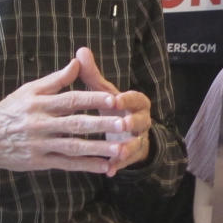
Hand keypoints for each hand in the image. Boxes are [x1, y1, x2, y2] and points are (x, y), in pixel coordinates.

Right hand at [0, 48, 151, 175]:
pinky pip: (67, 164)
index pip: (70, 100)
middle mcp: (40, 124)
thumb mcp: (28, 91)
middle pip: (76, 124)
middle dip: (102, 124)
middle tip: (125, 123)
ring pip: (74, 147)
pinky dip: (86, 166)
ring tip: (121, 149)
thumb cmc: (10, 111)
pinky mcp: (40, 162)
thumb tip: (77, 62)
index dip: (93, 98)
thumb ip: (55, 80)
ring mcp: (40, 145)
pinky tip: (105, 166)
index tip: (114, 98)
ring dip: (98, 148)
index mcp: (39, 103)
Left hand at [75, 46, 152, 171]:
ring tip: (118, 151)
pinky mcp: (132, 156)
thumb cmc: (112, 106)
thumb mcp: (103, 91)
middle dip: (131, 123)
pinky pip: (127, 162)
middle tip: (122, 124)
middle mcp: (141, 120)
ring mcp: (138, 139)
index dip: (126, 99)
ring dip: (127, 147)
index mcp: (136, 102)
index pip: (136, 98)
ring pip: (136, 143)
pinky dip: (119, 165)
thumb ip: (92, 74)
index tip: (115, 99)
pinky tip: (109, 170)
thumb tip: (80, 51)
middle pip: (140, 121)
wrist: (126, 132)